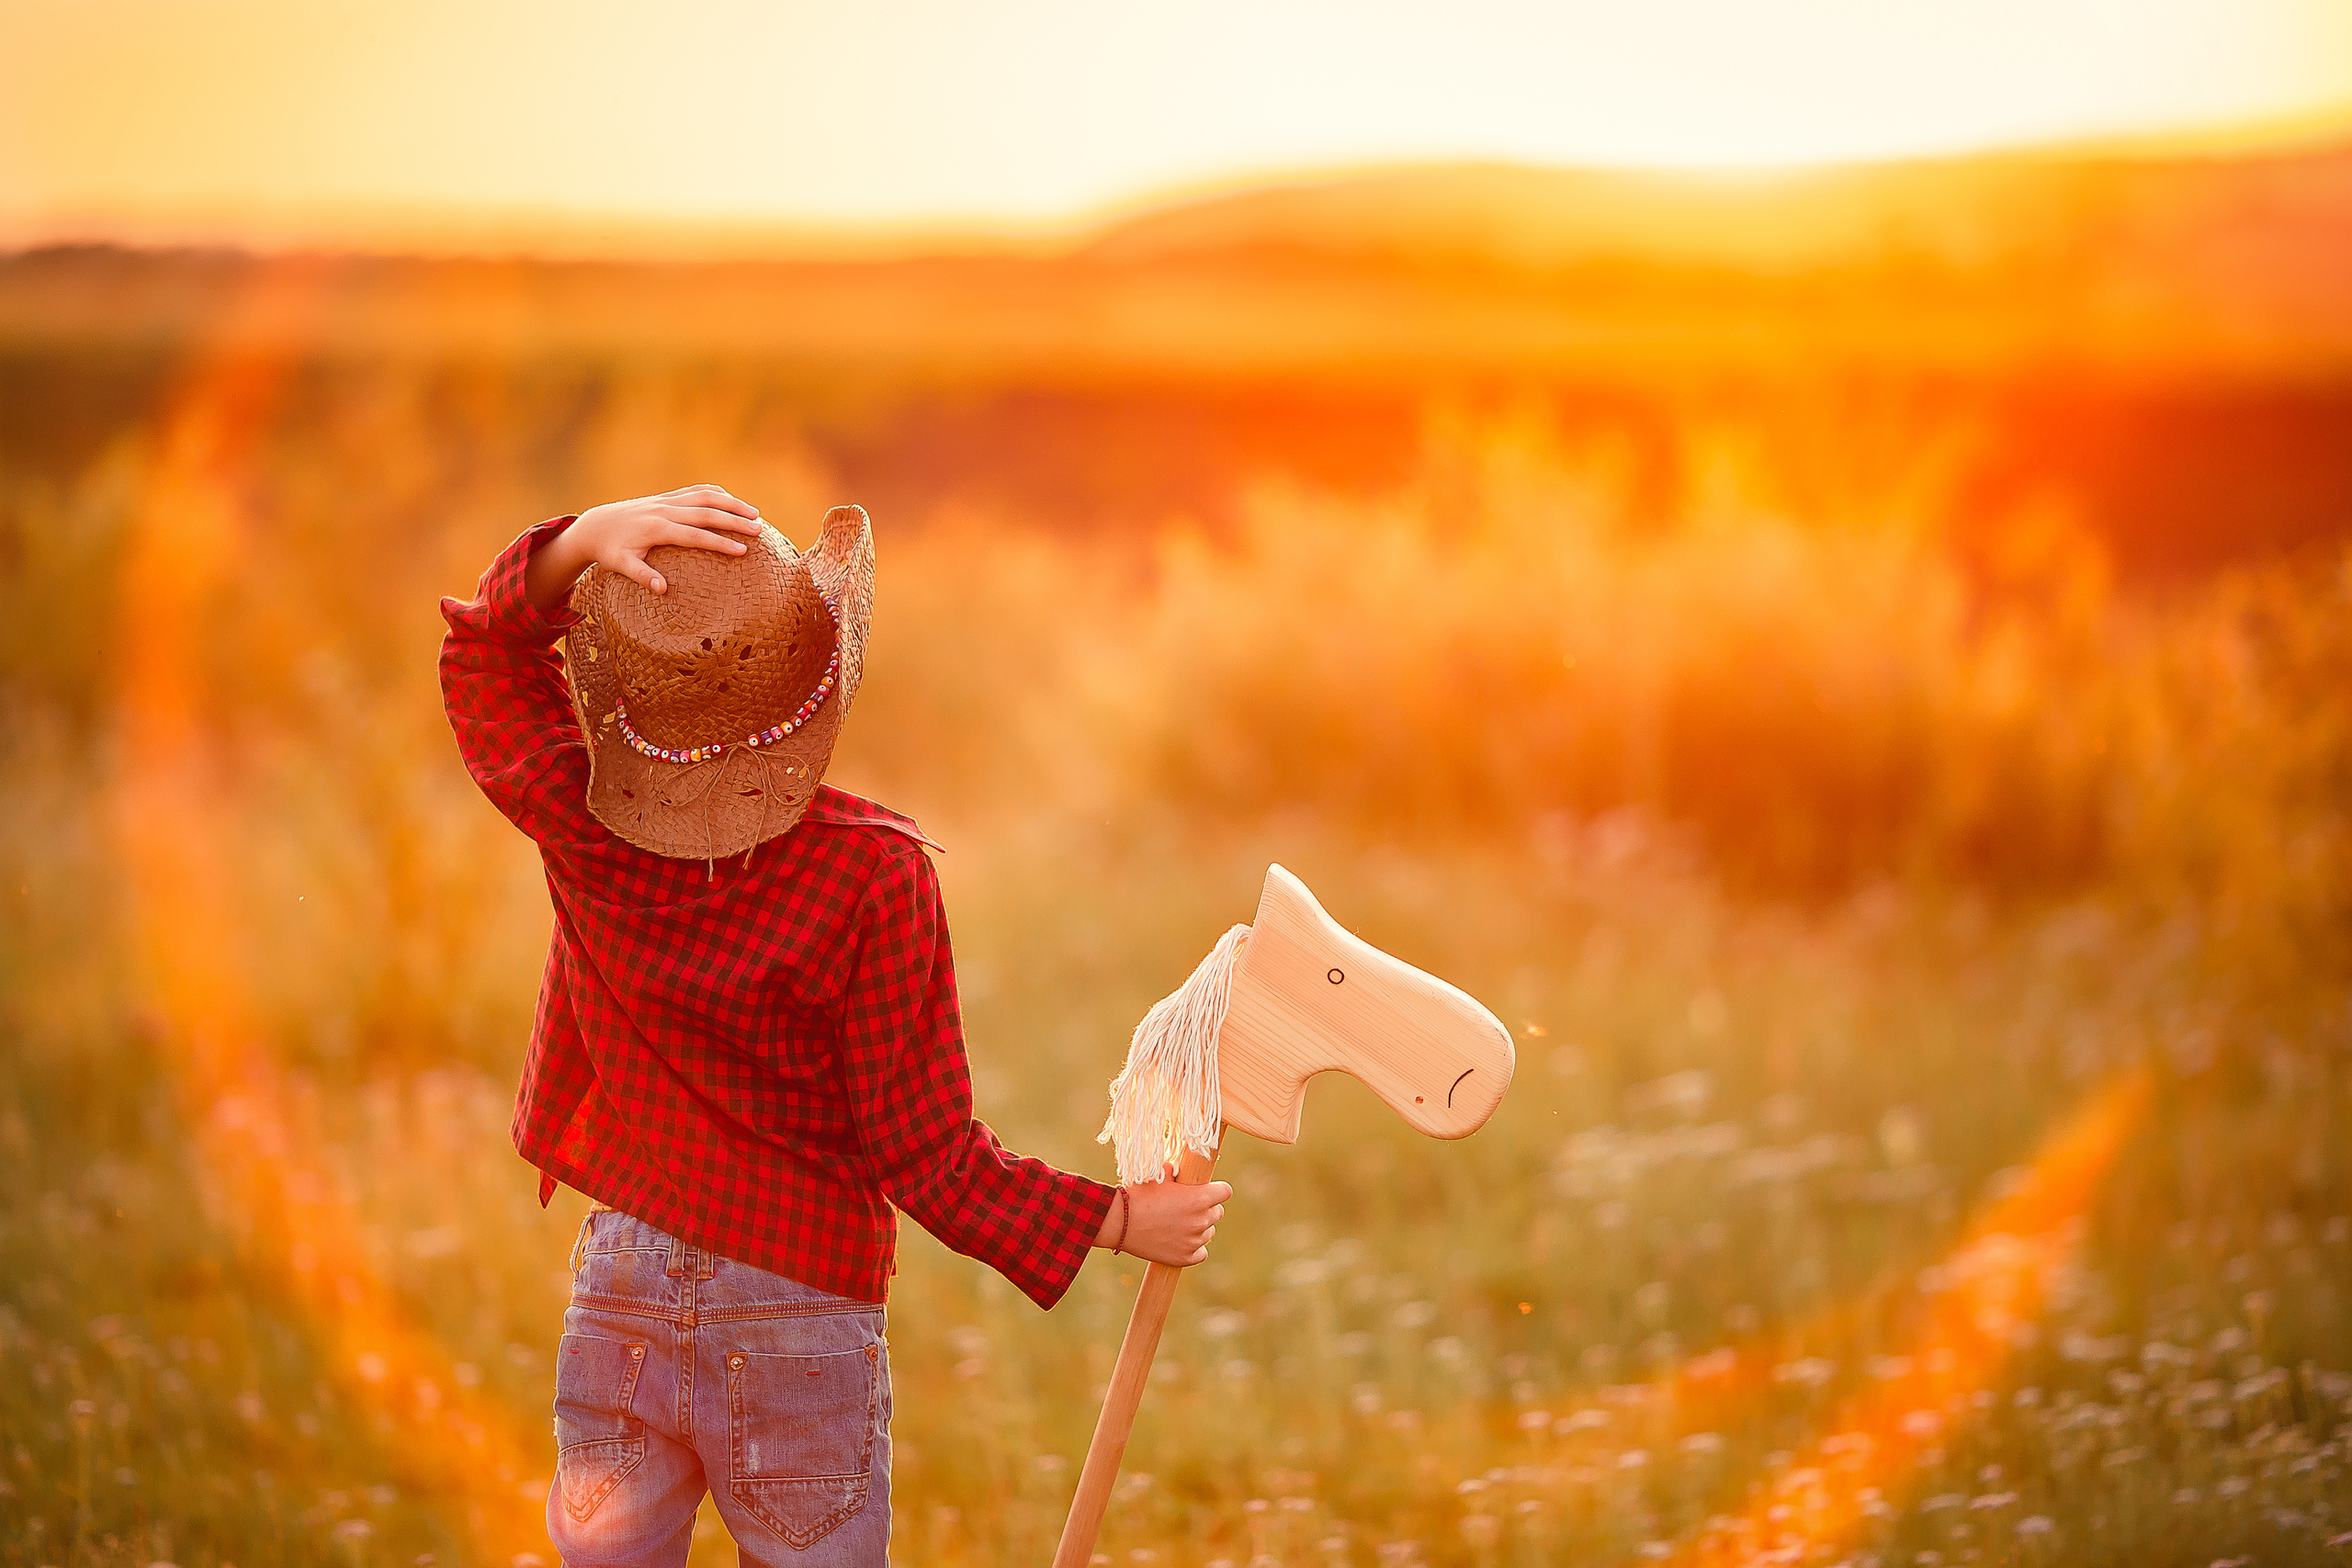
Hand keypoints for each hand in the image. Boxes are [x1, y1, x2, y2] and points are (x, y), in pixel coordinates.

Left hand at [525, 484, 764, 611]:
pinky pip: (695, 490)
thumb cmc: (609, 551)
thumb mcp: (620, 566)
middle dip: (735, 520)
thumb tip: (663, 590)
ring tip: (756, 513)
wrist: (595, 525)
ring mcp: (666, 500)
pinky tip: (732, 501)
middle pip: (706, 512)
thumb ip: (641, 576)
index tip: (743, 551)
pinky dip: (716, 493)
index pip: (695, 536)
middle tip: (759, 530)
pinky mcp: (666, 497)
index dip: (720, 543)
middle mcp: (663, 510)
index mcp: (656, 528)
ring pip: (704, 496)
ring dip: (732, 503)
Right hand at [1096, 1165, 1232, 1266]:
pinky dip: (1193, 1247)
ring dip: (1199, 1227)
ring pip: (1209, 1232)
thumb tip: (1180, 1170)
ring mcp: (1194, 1241)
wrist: (1118, 1222)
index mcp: (1199, 1198)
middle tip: (1188, 1207)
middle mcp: (1201, 1220)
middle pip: (1218, 1213)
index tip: (1208, 1190)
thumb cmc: (1138, 1195)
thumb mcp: (1159, 1176)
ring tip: (1178, 1224)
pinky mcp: (1185, 1258)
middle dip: (1207, 1208)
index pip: (1225, 1192)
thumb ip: (1176, 1172)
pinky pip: (1201, 1252)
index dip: (1217, 1190)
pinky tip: (1179, 1240)